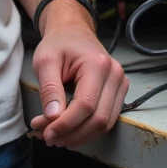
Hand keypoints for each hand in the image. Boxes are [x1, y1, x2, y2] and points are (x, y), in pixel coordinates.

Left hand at [29, 4, 127, 147]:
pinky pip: (107, 119)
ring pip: (105, 124)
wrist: (72, 30)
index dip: (66, 125)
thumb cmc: (59, 43)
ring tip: (57, 136)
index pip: (86, 106)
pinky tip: (70, 131)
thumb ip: (49, 89)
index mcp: (98, 64)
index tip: (46, 132)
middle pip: (98, 119)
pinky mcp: (118, 92)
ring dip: (80, 136)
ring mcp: (120, 84)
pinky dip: (88, 130)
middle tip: (48, 137)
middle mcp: (115, 75)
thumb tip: (53, 118)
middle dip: (71, 134)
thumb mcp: (45, 61)